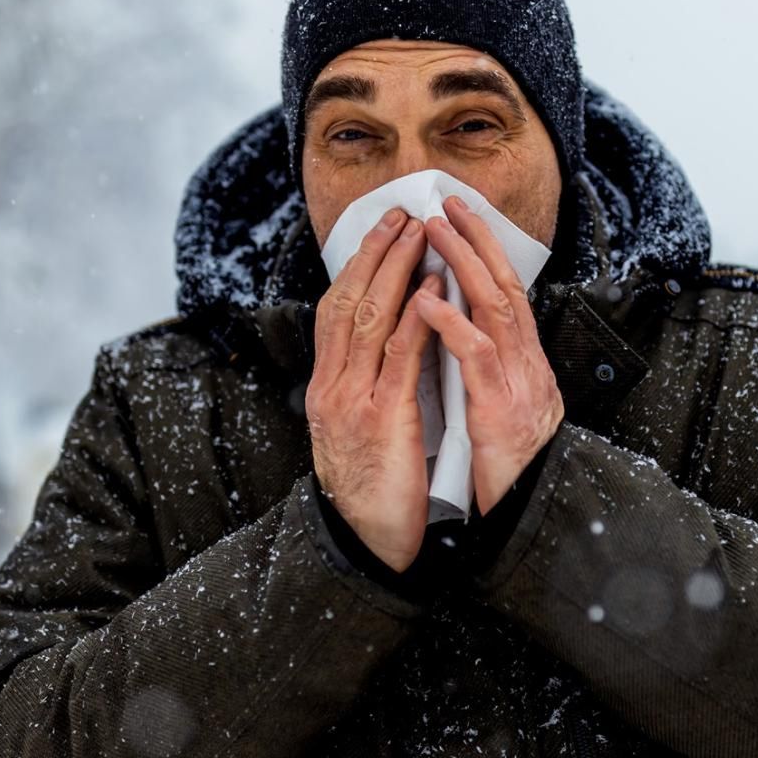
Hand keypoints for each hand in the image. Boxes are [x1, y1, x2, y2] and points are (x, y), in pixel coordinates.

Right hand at [306, 205, 445, 571]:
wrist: (364, 544)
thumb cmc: (371, 491)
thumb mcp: (356, 432)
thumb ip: (365, 390)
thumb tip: (383, 350)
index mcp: (325, 389)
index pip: (335, 312)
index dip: (358, 267)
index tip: (381, 231)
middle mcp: (331, 388)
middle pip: (348, 303)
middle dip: (376, 253)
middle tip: (401, 213)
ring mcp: (353, 401)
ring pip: (370, 319)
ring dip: (398, 270)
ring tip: (421, 234)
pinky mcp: (382, 420)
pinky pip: (400, 357)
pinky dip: (416, 317)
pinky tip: (432, 290)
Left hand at [410, 194, 565, 512]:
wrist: (532, 514)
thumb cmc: (510, 469)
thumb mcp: (500, 410)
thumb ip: (488, 373)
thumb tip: (466, 339)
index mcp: (524, 364)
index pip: (506, 294)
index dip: (485, 253)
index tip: (460, 218)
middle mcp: (527, 365)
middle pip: (506, 286)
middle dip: (477, 240)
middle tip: (446, 203)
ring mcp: (518, 385)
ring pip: (496, 308)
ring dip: (463, 265)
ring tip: (433, 232)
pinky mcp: (501, 411)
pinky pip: (477, 358)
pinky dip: (452, 324)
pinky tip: (426, 301)